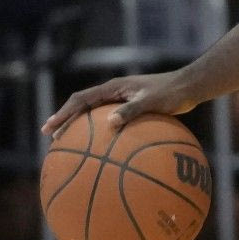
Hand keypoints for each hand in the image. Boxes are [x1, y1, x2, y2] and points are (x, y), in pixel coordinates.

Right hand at [40, 70, 195, 137]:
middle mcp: (114, 92)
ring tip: (69, 147)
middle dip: (66, 121)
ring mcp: (122, 100)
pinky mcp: (132, 108)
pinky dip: (102, 134)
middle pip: (83, 107)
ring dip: (80, 128)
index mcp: (114, 87)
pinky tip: (103, 152)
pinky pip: (111, 122)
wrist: (189, 87)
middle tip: (52, 139)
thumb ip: (131, 110)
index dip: (63, 113)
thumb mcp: (151, 101)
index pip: (81, 99)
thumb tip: (110, 123)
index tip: (50, 128)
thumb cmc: (171, 92)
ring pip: (94, 115)